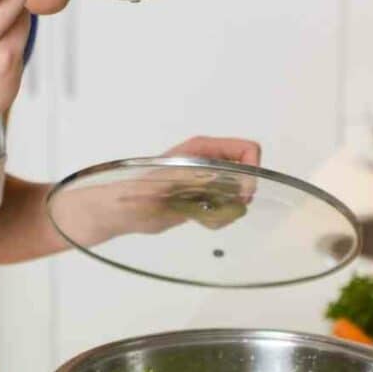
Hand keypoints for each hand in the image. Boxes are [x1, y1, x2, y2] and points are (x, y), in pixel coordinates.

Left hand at [56, 136, 263, 244]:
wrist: (120, 211)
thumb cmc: (140, 190)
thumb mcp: (175, 179)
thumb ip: (208, 178)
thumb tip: (238, 186)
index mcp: (202, 149)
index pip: (247, 149)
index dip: (252, 170)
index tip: (241, 193)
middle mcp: (208, 162)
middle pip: (246, 173)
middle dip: (241, 194)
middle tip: (223, 209)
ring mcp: (206, 181)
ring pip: (238, 194)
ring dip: (230, 209)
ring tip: (206, 217)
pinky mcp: (201, 200)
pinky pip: (225, 209)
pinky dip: (220, 219)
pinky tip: (200, 222)